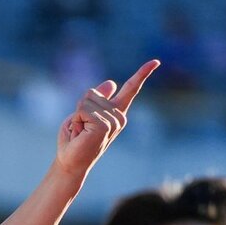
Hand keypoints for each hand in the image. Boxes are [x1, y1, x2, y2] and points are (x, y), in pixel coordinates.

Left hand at [54, 59, 157, 175]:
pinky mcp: (105, 125)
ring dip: (77, 116)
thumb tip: (112, 82)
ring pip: (87, 100)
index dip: (142, 74)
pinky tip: (80, 133)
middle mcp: (118, 116)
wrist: (70, 162)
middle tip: (81, 129)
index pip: (131, 89)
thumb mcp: (84, 115)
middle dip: (80, 109)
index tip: (155, 62)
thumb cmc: (75, 141)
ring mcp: (114, 121)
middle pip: (92, 93)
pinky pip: (83, 108)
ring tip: (81, 132)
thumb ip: (97, 99)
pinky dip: (77, 119)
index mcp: (116, 112)